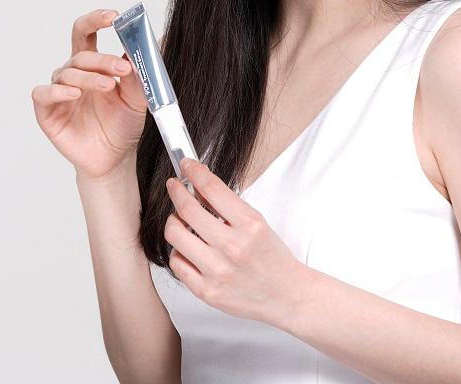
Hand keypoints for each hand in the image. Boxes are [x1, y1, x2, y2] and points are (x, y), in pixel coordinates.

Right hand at [31, 8, 149, 179]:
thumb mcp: (138, 95)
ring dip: (90, 77)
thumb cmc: (123, 124)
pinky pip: (43, 94)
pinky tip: (74, 94)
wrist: (115, 158)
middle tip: (123, 68)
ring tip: (109, 86)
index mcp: (93, 65)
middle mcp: (73, 75)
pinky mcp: (47, 112)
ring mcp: (59, 92)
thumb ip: (142, 68)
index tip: (114, 17)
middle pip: (80, 53)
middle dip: (102, 59)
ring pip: (67, 73)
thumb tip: (159, 40)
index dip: (95, 20)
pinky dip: (57, 91)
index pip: (86, 33)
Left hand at [164, 158, 312, 326]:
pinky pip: (176, 263)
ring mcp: (217, 271)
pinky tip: (188, 248)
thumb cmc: (274, 259)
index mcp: (250, 225)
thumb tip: (199, 187)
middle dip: (176, 191)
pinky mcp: (206, 291)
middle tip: (175, 186)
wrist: (286, 295)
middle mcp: (233, 247)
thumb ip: (229, 207)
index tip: (186, 165)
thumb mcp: (259, 223)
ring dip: (174, 222)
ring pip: (174, 235)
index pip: (212, 189)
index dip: (194, 172)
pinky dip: (179, 251)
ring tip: (181, 221)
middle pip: (187, 210)